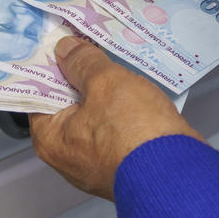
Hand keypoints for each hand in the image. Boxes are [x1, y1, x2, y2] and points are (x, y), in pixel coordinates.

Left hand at [29, 37, 202, 200]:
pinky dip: (123, 108)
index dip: (49, 65)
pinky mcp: (125, 162)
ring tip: (113, 58)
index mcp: (51, 139)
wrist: (180, 175)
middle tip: (87, 43)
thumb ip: (83, 62)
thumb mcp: (106, 83)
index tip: (58, 42)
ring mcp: (98, 163)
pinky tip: (134, 86)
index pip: (38, 94)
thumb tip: (66, 49)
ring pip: (96, 115)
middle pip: (67, 104)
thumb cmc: (134, 133)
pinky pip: (117, 128)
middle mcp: (69, 156)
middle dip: (79, 74)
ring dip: (105, 90)